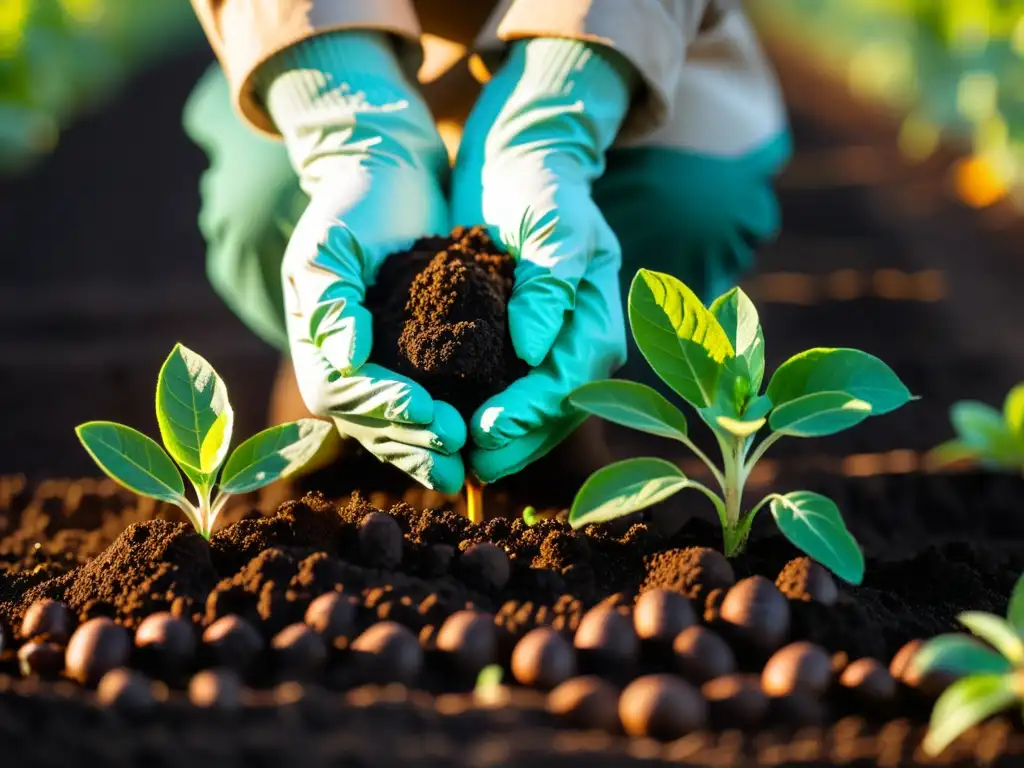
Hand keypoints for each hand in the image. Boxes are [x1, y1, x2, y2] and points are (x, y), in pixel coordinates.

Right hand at [263, 32, 465, 493]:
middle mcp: (341, 362)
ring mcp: (373, 366)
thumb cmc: (356, 203)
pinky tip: (468, 445)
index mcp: (316, 340)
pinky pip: (417, 407)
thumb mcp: (332, 242)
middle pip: (365, 422)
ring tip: (459, 472)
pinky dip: (435, 429)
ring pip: (390, 426)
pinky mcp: (407, 360)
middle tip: (453, 456)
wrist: (388, 173)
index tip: (427, 413)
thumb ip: (330, 299)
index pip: (341, 392)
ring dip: (421, 450)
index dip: (383, 408)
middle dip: (408, 441)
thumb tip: (345, 358)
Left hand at [451, 38, 635, 482]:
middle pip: (554, 414)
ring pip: (535, 415)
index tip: (486, 430)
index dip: (530, 413)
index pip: (568, 383)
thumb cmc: (543, 188)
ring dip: (503, 442)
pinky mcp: (522, 348)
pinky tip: (453, 425)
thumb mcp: (555, 224)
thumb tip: (531, 348)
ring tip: (459, 458)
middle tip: (469, 463)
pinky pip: (511, 395)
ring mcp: (552, 350)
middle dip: (515, 442)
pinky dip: (488, 414)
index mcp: (597, 320)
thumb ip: (549, 285)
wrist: (523, 163)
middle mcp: (580, 345)